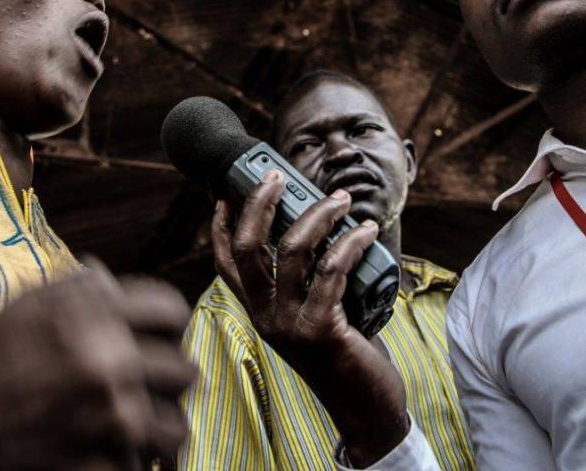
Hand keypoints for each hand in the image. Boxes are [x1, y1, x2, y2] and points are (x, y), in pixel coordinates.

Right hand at [0, 260, 195, 469]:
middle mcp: (112, 365)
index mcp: (96, 318)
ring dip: (159, 426)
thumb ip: (78, 289)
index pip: (172, 311)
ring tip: (138, 424)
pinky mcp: (108, 465)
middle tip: (144, 384)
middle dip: (164, 378)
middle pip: (183, 370)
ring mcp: (113, 421)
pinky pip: (146, 464)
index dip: (166, 323)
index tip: (156, 336)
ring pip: (176, 426)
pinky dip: (133, 460)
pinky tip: (112, 449)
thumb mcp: (27, 309)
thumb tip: (112, 279)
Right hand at [212, 170, 407, 466]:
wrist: (365, 409)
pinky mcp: (320, 329)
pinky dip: (350, 241)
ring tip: (341, 198)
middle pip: (248, 247)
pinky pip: (331, 270)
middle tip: (278, 176)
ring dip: (318, 214)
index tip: (227, 191)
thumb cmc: (345, 354)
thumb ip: (308, 281)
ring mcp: (289, 324)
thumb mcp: (314, 315)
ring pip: (291, 249)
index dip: (220, 225)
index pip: (225, 263)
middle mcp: (265, 317)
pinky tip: (364, 230)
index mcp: (259, 311)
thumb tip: (320, 225)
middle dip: (259, 203)